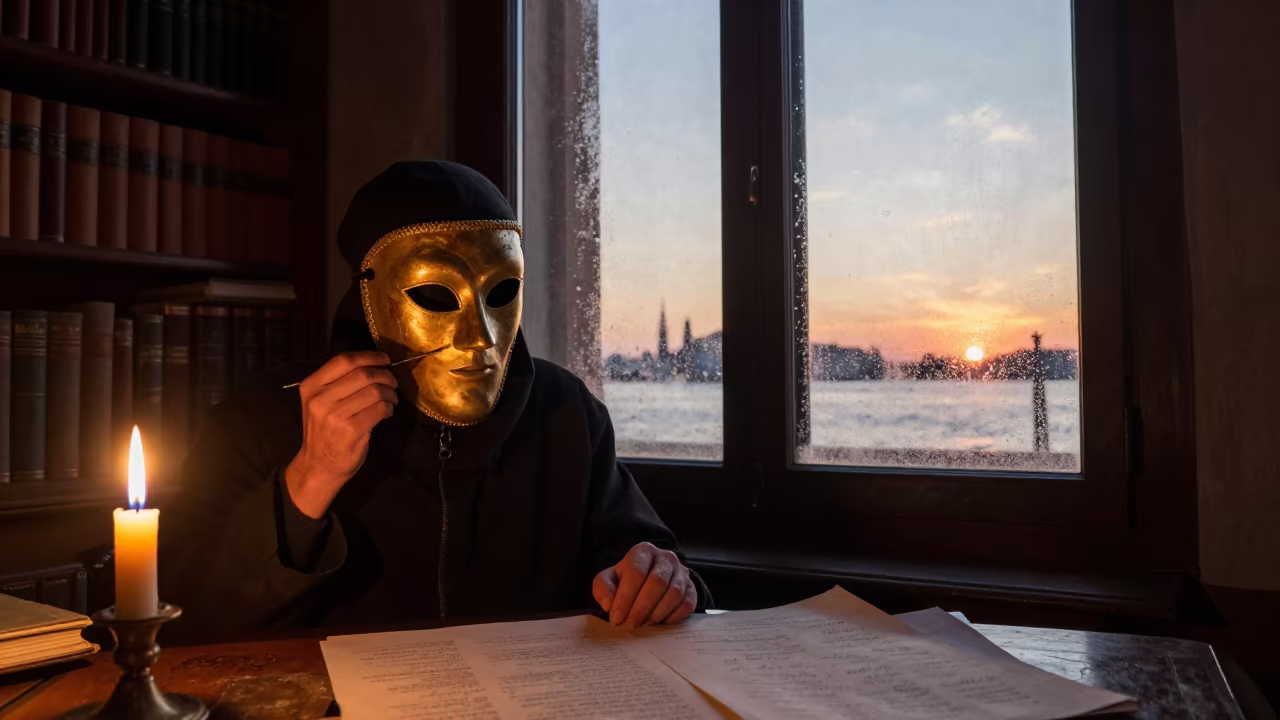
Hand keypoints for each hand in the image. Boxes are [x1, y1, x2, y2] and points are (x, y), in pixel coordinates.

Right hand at [285, 352, 397, 518]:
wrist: (318, 466)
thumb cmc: (324, 432)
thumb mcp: (319, 403)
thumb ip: (338, 383)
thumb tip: (373, 365)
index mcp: (311, 386)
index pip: (344, 360)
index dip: (369, 356)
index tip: (384, 359)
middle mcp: (320, 399)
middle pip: (362, 374)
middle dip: (384, 375)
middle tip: (392, 382)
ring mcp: (335, 415)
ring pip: (374, 391)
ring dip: (390, 393)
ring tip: (392, 399)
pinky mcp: (352, 430)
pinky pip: (380, 409)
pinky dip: (389, 408)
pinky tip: (387, 412)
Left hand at [593, 542, 696, 627]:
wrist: (649, 579)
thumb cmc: (626, 580)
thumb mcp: (608, 579)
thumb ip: (603, 589)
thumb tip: (609, 605)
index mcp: (643, 551)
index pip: (636, 571)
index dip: (625, 597)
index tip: (616, 617)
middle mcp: (666, 558)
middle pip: (656, 583)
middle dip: (641, 608)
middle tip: (630, 624)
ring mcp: (682, 572)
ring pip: (673, 594)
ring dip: (656, 614)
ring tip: (643, 625)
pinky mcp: (692, 588)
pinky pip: (686, 604)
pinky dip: (672, 617)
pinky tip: (658, 623)